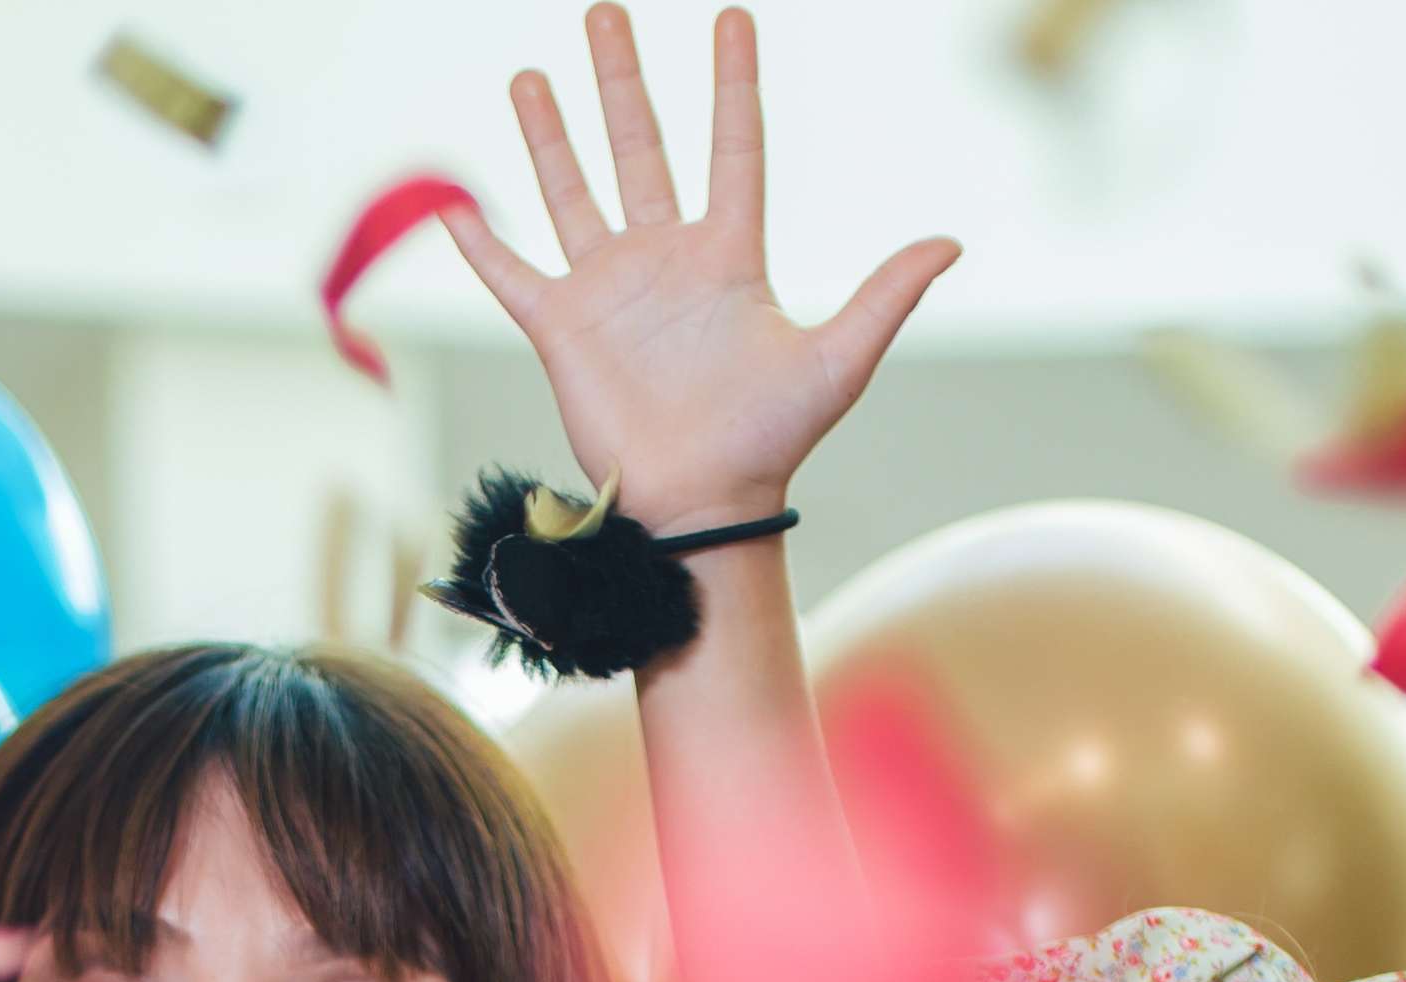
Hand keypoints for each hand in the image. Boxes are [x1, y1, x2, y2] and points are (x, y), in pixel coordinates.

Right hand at [446, 6, 953, 531]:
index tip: (732, 17)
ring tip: (533, 75)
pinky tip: (454, 209)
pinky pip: (514, 276)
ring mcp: (609, 290)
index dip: (733, 84)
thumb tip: (951, 243)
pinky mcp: (562, 330)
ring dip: (549, 135)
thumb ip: (885, 296)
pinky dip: (482, 247)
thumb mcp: (838, 362)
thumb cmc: (770, 443)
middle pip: (639, 148)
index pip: (733, 148)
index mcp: (729, 255)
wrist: (702, 506)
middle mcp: (665, 259)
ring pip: (571, 191)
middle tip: (605, 12)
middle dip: (620, 80)